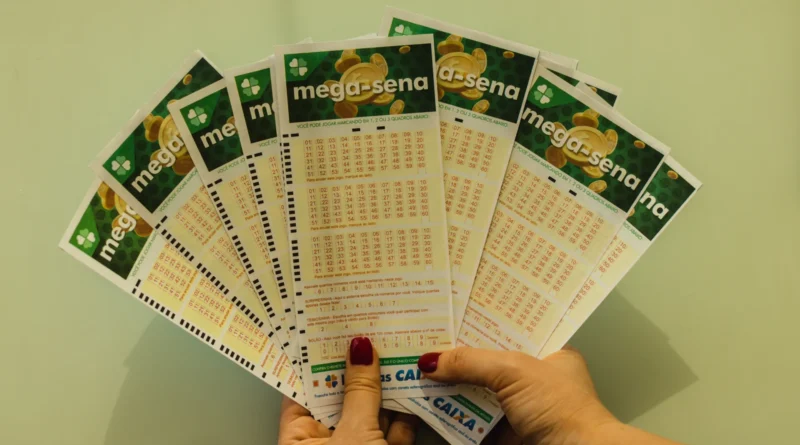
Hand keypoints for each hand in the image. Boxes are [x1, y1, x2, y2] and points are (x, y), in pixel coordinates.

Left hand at [278, 337, 419, 444]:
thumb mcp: (354, 434)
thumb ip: (360, 393)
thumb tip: (361, 349)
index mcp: (299, 440)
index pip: (305, 390)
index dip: (318, 360)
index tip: (333, 329)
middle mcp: (326, 443)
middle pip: (342, 398)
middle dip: (359, 368)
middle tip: (370, 331)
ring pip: (371, 412)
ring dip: (387, 386)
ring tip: (398, 349)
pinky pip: (394, 430)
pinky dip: (406, 411)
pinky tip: (415, 383)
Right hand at [418, 346, 680, 444]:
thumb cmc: (563, 409)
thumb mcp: (514, 371)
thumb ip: (471, 361)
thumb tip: (431, 361)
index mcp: (549, 350)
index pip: (508, 327)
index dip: (479, 320)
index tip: (449, 313)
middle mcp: (536, 376)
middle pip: (488, 358)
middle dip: (459, 353)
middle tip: (426, 340)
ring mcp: (521, 406)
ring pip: (478, 388)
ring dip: (453, 383)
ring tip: (421, 368)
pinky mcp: (507, 431)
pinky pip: (474, 418)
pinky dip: (455, 413)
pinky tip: (432, 401)